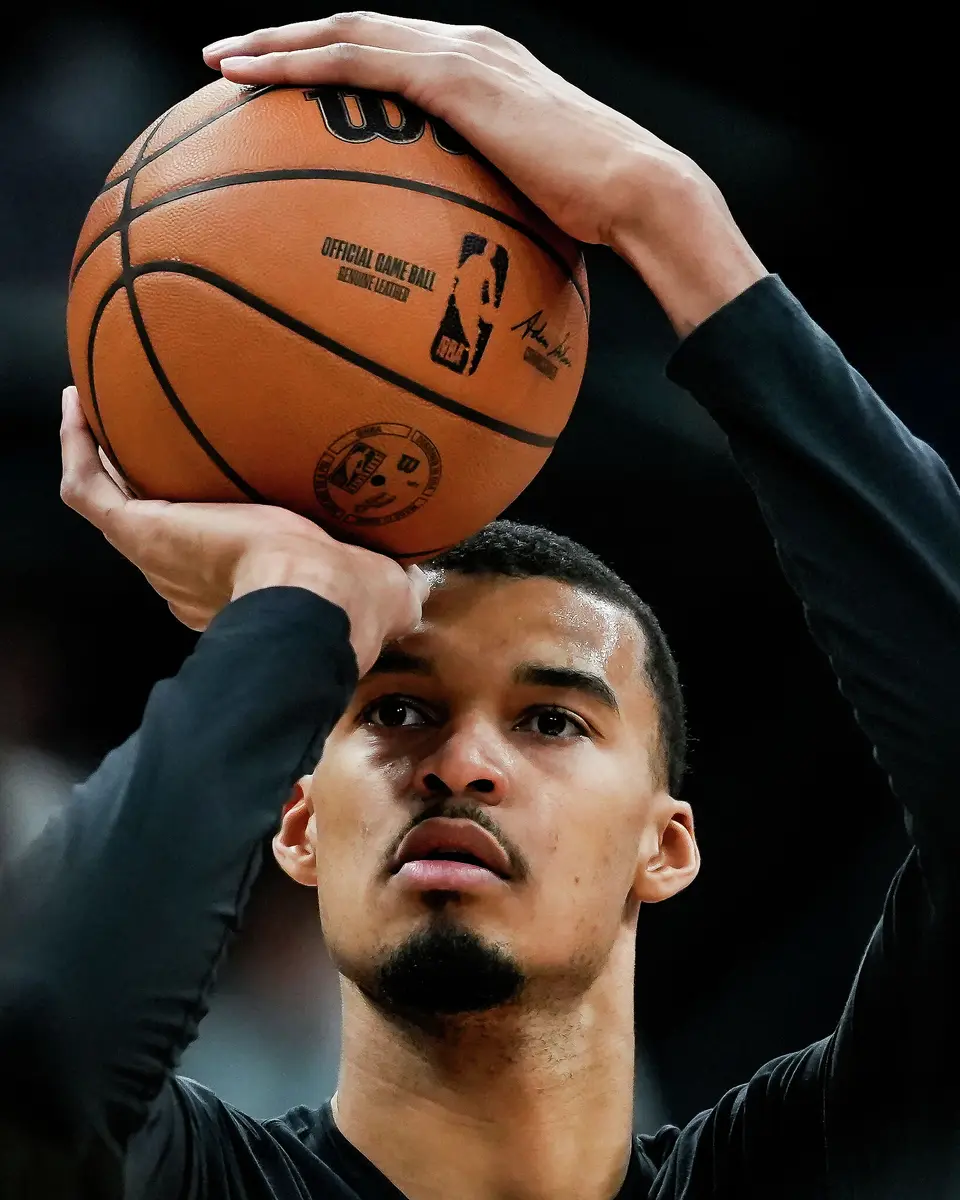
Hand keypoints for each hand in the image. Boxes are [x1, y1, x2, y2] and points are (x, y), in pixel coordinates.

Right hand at [59, 386, 427, 670]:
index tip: (222, 509)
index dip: (213, 535)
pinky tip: (78, 404)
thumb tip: (424, 565)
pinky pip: (89, 488)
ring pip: (118, 509)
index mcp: (242, 597)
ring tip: (99, 414)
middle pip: (163, 534)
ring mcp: (159, 558)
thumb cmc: (353, 603)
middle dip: (157, 494)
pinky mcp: (141, 530)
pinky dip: (78, 448)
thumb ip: (396, 574)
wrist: (313, 605)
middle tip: (153, 446)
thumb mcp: (384, 584)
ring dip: (105, 464)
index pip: (218, 564)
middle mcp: (187, 583)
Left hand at [203, 13, 765, 331]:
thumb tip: (456, 273)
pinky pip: (358, 61)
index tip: (283, 85)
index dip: (331, 62)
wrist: (639, 196)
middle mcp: (466, 47)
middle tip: (226, 61)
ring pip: (345, 31)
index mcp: (481, 72)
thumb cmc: (596, 220)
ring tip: (218, 63)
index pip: (391, 53)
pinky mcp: (457, 77)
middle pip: (355, 28)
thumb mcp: (528, 209)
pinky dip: (301, 64)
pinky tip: (251, 81)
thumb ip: (484, 213)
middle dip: (285, 39)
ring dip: (276, 43)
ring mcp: (461, 54)